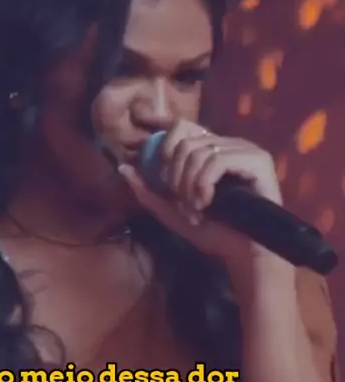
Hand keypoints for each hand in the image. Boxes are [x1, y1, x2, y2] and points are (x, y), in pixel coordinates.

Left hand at [119, 119, 284, 273]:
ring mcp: (245, 150)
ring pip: (199, 151)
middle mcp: (229, 144)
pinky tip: (208, 203)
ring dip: (189, 185)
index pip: (181, 126)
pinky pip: (218, 160)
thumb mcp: (173, 212)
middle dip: (176, 178)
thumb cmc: (214, 233)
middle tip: (184, 205)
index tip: (166, 183)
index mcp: (211, 150)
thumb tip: (123, 168)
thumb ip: (149, 192)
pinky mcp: (258, 160)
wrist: (245, 255)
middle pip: (185, 143)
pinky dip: (204, 184)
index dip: (166, 149)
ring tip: (197, 209)